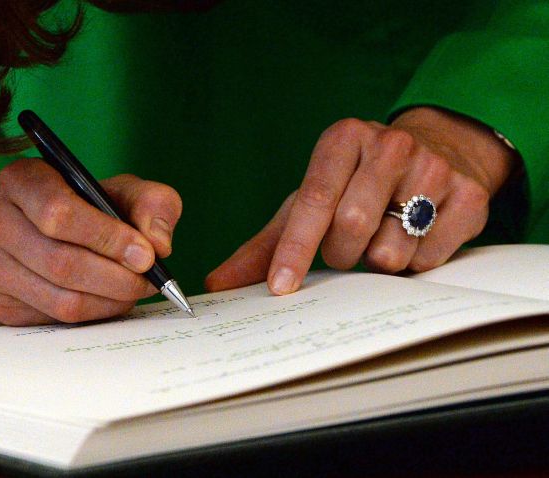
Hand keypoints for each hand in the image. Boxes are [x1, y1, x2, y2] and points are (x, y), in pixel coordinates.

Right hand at [0, 158, 181, 324]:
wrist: (47, 233)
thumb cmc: (89, 207)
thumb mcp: (124, 192)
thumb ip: (152, 204)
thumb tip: (156, 243)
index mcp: (21, 179)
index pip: (59, 213)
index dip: (107, 238)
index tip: (145, 255)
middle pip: (62, 262)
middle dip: (116, 277)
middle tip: (147, 280)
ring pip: (61, 298)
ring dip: (109, 300)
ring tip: (132, 290)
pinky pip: (54, 319)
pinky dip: (93, 314)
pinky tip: (107, 298)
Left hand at [206, 107, 517, 293]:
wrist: (438, 151)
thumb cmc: (358, 184)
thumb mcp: (311, 202)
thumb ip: (267, 243)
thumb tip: (219, 283)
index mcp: (343, 139)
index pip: (314, 200)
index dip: (295, 248)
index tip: (280, 286)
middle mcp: (391, 145)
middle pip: (352, 227)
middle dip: (341, 254)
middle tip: (346, 248)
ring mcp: (435, 168)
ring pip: (392, 249)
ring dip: (378, 260)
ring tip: (383, 236)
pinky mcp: (470, 196)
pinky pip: (429, 259)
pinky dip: (413, 262)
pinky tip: (414, 237)